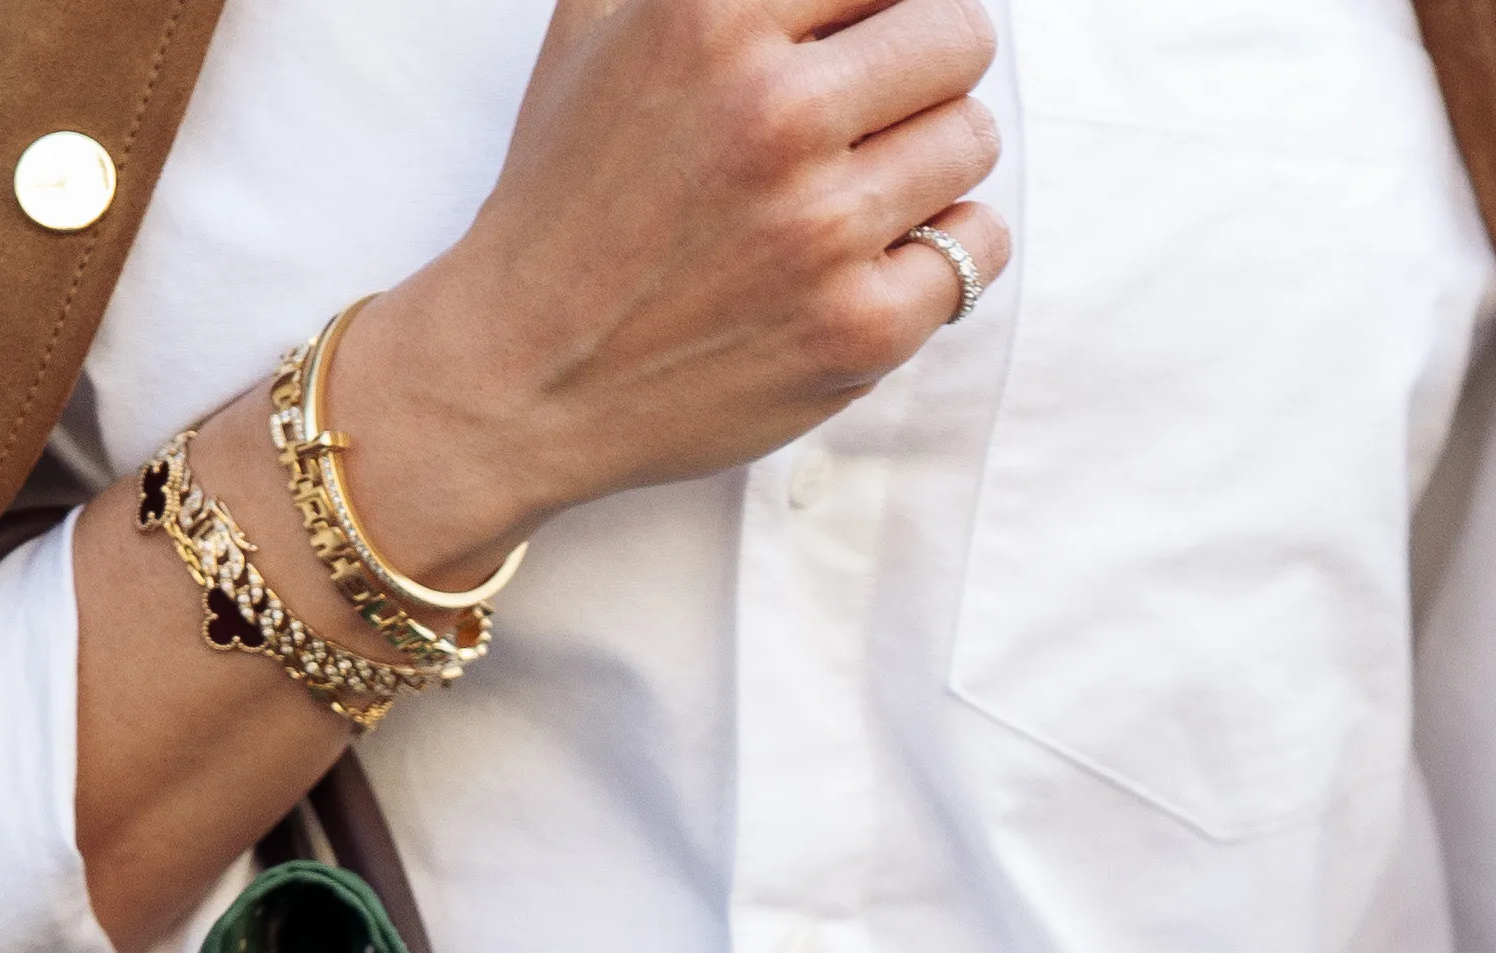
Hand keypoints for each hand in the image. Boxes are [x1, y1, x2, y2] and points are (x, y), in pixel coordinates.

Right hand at [319, 0, 1009, 579]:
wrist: (517, 372)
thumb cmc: (566, 191)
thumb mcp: (594, 24)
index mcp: (711, 15)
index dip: (876, 9)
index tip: (854, 45)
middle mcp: (773, 113)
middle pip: (958, 37)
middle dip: (923, 68)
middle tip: (871, 111)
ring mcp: (822, 227)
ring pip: (971, 140)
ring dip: (929, 161)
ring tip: (851, 190)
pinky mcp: (860, 327)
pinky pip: (978, 246)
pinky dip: (941, 250)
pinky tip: (869, 258)